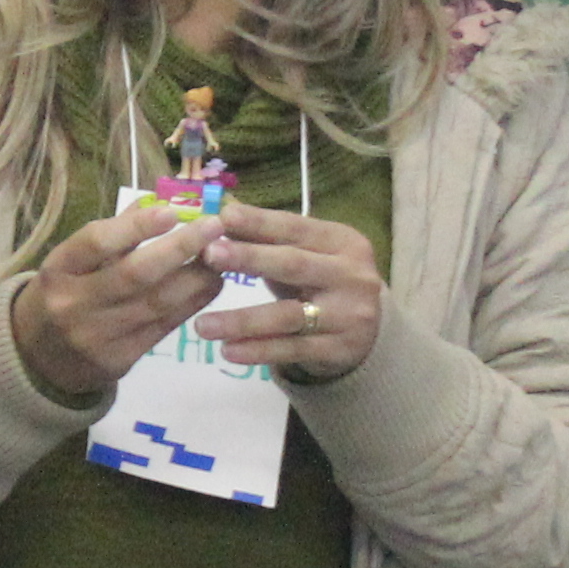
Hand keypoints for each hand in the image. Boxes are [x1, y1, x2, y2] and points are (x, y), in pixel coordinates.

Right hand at [8, 203, 225, 399]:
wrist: (41, 357)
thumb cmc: (65, 292)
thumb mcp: (73, 261)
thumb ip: (115, 231)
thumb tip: (162, 199)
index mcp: (58, 270)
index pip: (96, 243)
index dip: (136, 226)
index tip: (173, 211)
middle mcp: (74, 304)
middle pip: (134, 275)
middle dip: (179, 248)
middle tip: (214, 226)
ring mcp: (98, 336)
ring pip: (158, 303)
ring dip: (197, 277)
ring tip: (223, 253)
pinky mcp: (121, 359)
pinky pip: (165, 326)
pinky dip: (193, 302)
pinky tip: (213, 283)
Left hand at [202, 206, 386, 382]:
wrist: (366, 331)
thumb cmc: (321, 281)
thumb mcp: (303, 254)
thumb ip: (268, 238)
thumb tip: (222, 217)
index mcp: (342, 241)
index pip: (296, 228)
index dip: (259, 222)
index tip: (223, 217)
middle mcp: (350, 275)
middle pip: (294, 265)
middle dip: (249, 258)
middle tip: (209, 254)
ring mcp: (348, 315)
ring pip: (288, 316)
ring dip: (243, 320)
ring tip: (202, 325)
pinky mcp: (339, 349)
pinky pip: (292, 349)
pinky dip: (258, 350)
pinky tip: (228, 351)